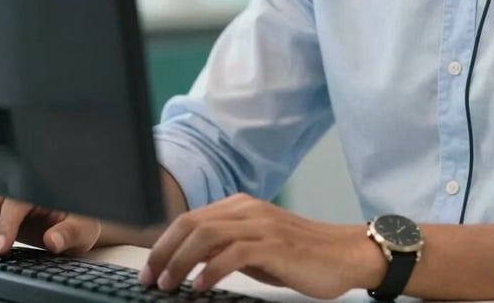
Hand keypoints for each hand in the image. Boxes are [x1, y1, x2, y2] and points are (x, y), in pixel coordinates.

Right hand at [0, 193, 100, 256]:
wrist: (75, 227)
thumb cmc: (80, 223)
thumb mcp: (84, 228)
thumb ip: (70, 232)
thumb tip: (54, 240)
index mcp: (43, 188)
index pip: (19, 200)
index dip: (7, 222)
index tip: (3, 246)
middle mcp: (22, 190)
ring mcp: (7, 202)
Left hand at [139, 193, 384, 297]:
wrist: (344, 253)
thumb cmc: (301, 254)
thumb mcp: (257, 248)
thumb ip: (226, 248)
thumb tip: (189, 262)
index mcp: (241, 206)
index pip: (190, 219)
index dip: (164, 244)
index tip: (149, 269)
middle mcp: (248, 210)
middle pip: (192, 223)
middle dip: (164, 252)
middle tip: (150, 279)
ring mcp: (262, 225)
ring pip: (207, 235)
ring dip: (181, 261)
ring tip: (169, 285)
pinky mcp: (275, 244)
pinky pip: (234, 253)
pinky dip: (211, 270)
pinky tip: (200, 287)